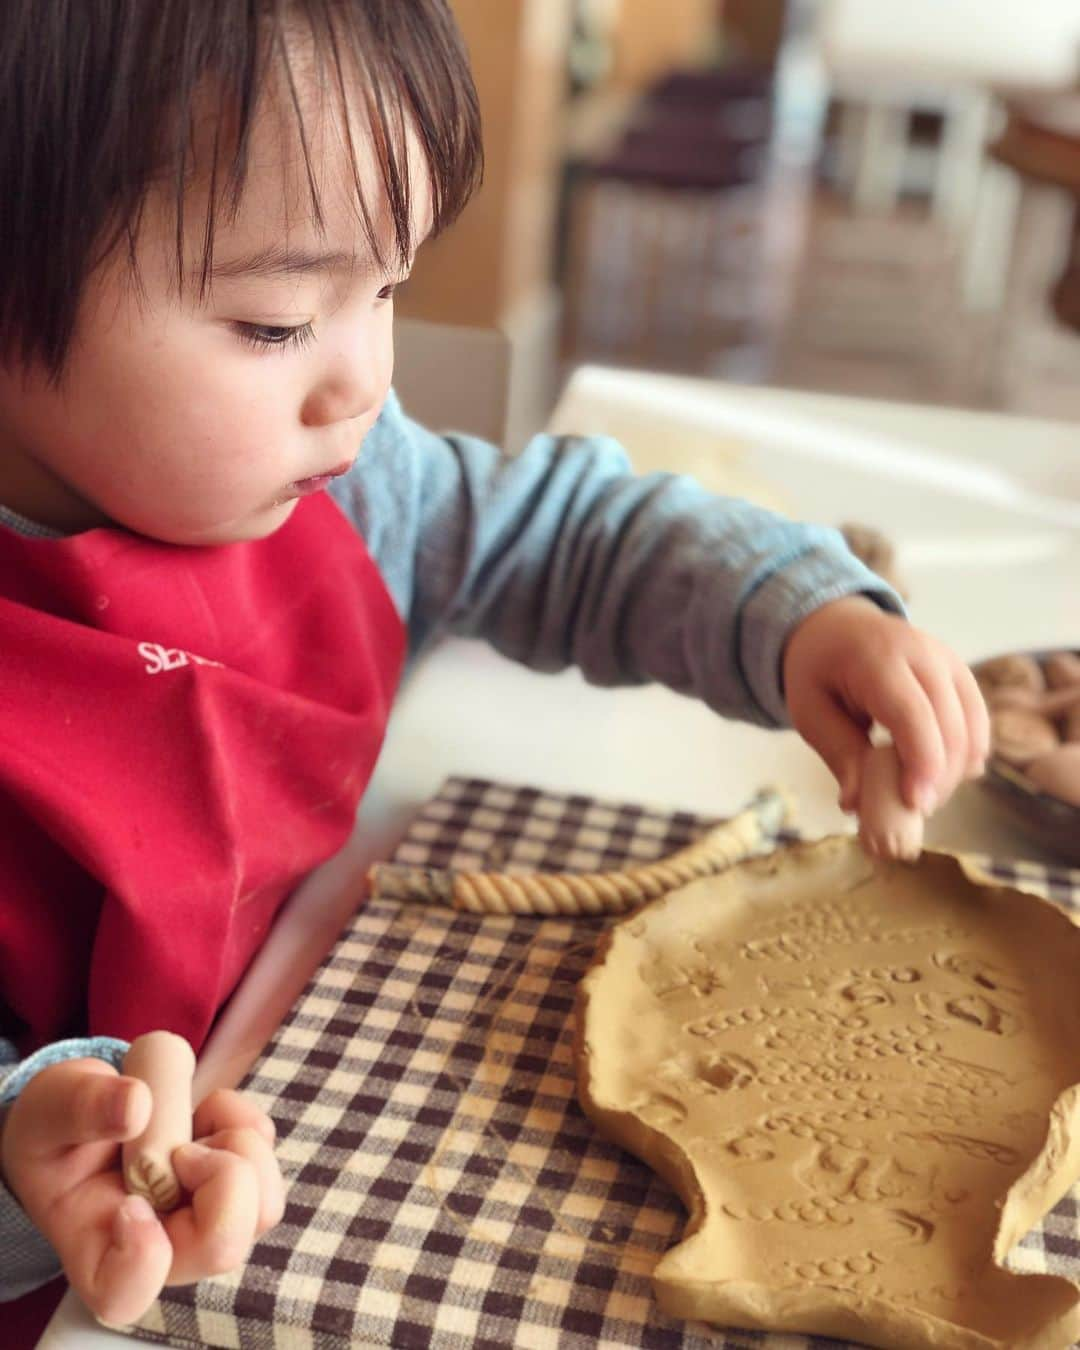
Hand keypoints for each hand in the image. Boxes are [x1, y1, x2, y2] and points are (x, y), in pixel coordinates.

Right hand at [0, 1056, 284, 1325]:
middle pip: (220, 1248)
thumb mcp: (51, 1106)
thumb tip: (134, 1106)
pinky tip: (206, 1110)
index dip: (142, 1256)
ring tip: (196, 1120)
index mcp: (93, 1248)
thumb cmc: (59, 1124)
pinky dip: (243, 1121)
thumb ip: (81, 1107)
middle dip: (219, 1179)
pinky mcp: (232, 1182)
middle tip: (181, 1148)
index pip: (124, 1294)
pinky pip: (264, 1158)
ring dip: (239, 1146)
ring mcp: (201, 1217)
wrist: (88, 1109)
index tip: (129, 1202)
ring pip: (262, 1208)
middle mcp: (158, 1245)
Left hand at [783, 596, 989, 814]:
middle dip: (937, 778)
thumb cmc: (819, 672)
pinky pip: (977, 722)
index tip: (916, 805)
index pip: (913, 714)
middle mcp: (923, 653)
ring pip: (971, 728)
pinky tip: (942, 777)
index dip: (921, 763)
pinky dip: (966, 755)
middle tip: (909, 811)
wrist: (837, 628)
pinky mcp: (962, 674)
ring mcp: (949, 660)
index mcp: (877, 657)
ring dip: (953, 772)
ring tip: (918, 794)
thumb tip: (857, 805)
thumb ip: (838, 754)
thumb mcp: (810, 712)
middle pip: (950, 726)